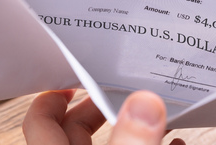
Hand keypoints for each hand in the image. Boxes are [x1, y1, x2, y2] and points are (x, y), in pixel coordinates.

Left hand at [22, 89, 185, 144]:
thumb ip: (132, 142)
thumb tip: (145, 104)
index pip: (41, 121)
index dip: (53, 95)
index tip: (74, 77)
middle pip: (77, 127)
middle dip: (103, 104)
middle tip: (123, 89)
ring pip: (109, 141)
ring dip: (133, 125)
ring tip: (155, 111)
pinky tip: (174, 142)